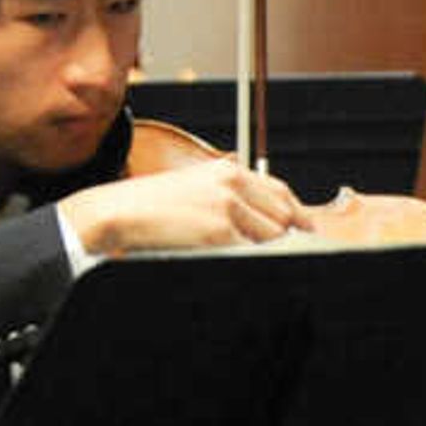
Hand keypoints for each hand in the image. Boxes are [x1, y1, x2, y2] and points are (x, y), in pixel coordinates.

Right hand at [55, 160, 300, 256]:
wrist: (120, 211)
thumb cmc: (153, 204)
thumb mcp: (196, 187)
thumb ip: (232, 195)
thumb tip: (273, 222)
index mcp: (227, 170)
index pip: (281, 192)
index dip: (297, 214)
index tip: (306, 230)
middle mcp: (233, 183)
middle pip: (284, 216)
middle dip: (282, 235)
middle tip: (271, 248)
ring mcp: (228, 206)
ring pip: (273, 236)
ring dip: (261, 247)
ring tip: (232, 248)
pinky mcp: (221, 230)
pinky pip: (252, 251)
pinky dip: (245, 256)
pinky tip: (221, 253)